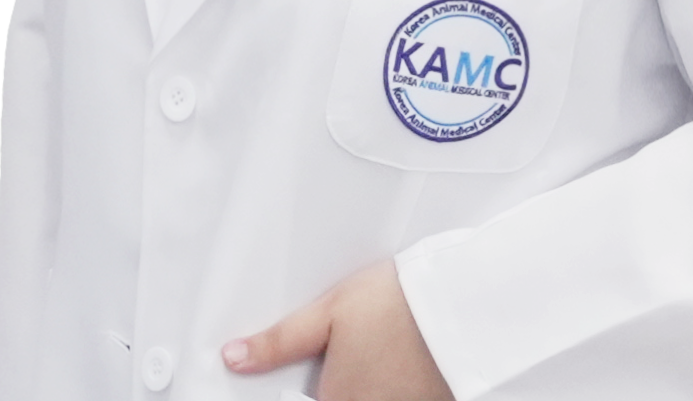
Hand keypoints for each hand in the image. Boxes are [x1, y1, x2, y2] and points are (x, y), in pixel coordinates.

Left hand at [221, 258, 455, 400]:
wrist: (457, 302)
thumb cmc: (398, 303)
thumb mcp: (328, 310)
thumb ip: (278, 342)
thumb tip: (235, 357)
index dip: (296, 392)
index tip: (313, 376)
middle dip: (332, 384)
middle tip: (342, 354)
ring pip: (367, 398)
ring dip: (362, 384)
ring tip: (370, 353)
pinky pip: (393, 397)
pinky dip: (387, 384)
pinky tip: (393, 360)